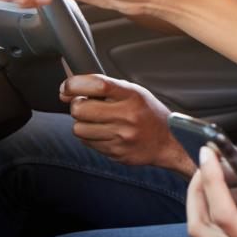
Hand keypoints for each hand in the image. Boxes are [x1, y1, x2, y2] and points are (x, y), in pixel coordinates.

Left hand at [61, 74, 195, 175]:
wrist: (170, 141)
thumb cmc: (148, 113)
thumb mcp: (134, 92)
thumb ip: (104, 87)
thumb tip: (66, 89)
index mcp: (132, 95)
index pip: (97, 84)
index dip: (74, 84)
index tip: (66, 87)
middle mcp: (127, 115)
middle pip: (80, 109)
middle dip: (77, 106)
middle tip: (85, 105)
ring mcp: (122, 136)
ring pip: (79, 129)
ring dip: (82, 124)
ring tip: (97, 121)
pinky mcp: (117, 152)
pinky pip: (88, 143)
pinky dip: (91, 137)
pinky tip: (105, 133)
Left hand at [187, 147, 236, 236]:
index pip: (223, 215)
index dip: (212, 181)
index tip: (210, 152)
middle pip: (200, 226)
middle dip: (197, 189)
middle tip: (207, 158)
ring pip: (203, 232)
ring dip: (200, 200)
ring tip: (210, 171)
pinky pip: (214, 235)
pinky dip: (209, 211)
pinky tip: (222, 193)